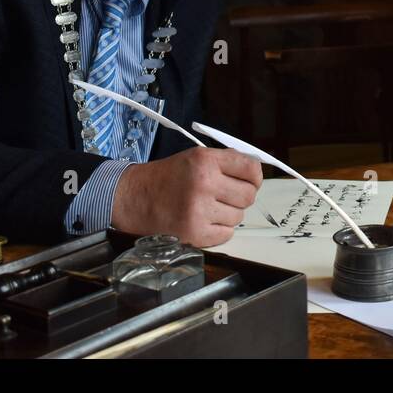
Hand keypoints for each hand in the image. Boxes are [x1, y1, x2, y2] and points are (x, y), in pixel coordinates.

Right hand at [110, 147, 262, 246]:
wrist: (135, 198)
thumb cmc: (168, 177)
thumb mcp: (196, 157)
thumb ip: (226, 163)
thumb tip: (256, 172)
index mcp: (205, 161)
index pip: (250, 168)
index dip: (255, 176)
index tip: (251, 180)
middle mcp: (204, 184)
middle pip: (249, 196)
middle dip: (241, 197)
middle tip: (226, 196)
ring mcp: (199, 211)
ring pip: (238, 217)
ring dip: (228, 214)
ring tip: (209, 208)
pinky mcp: (195, 234)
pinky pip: (227, 234)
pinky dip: (219, 230)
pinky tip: (204, 221)